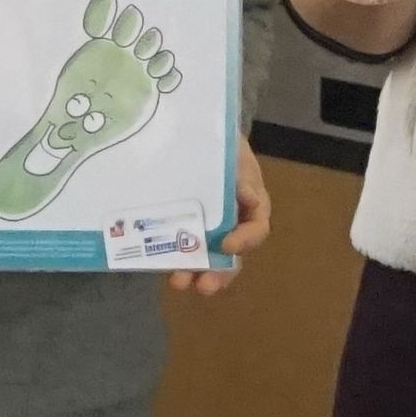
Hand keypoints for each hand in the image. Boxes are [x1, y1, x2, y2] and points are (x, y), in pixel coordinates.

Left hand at [168, 141, 269, 296]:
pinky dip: (171, 257)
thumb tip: (249, 197)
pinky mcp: (181, 224)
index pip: (256, 227)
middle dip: (220, 272)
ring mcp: (206, 225)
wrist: (191, 130)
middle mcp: (231, 220)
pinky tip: (158, 264)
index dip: (246, 240)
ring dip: (194, 272)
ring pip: (206, 256)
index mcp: (250, 202)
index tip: (227, 246)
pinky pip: (180, 244)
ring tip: (179, 283)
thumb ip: (240, 172)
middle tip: (205, 286)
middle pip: (232, 254)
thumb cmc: (218, 140)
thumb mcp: (233, 150)